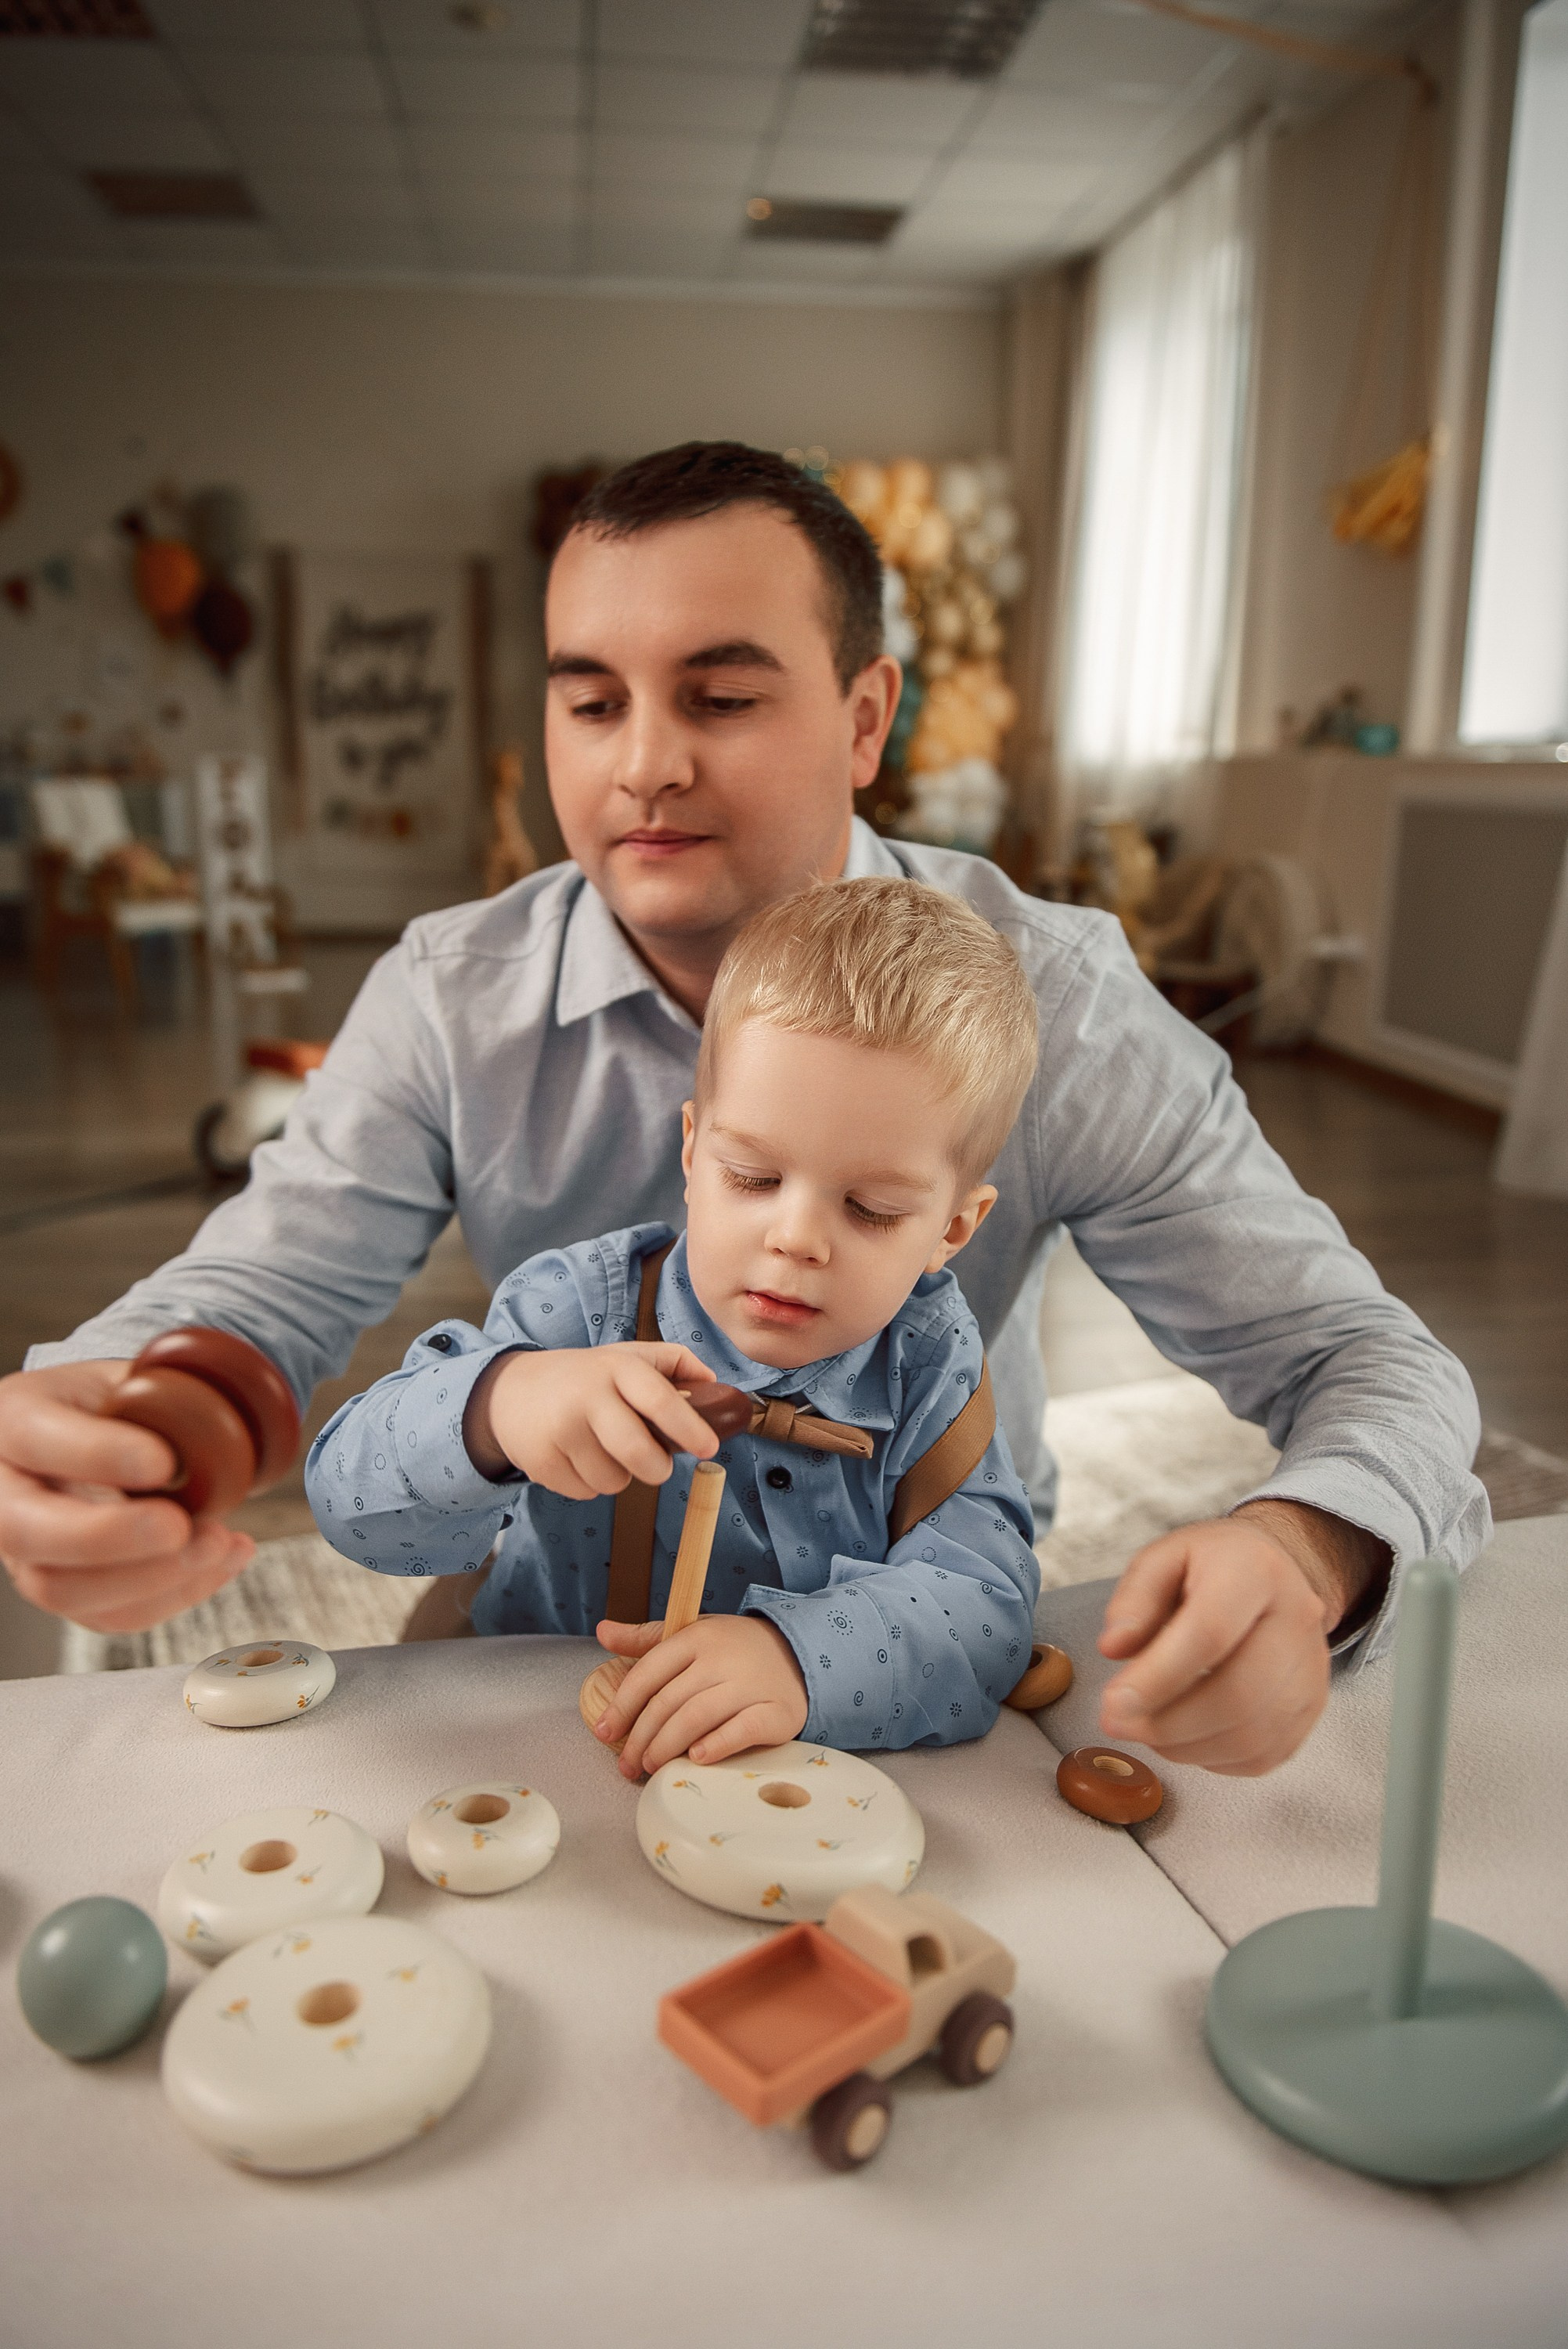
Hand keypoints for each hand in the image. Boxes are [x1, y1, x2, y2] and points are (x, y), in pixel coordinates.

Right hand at [0, 1361, 254, 1633]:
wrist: (104, 1434)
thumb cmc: (117, 1404)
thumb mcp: (129, 1377)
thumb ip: (156, 1399)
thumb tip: (201, 1444)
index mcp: (13, 1421)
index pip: (37, 1442)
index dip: (98, 1456)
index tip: (166, 1463)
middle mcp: (2, 1492)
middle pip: (27, 1532)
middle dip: (110, 1538)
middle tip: (180, 1526)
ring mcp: (25, 1551)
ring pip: (63, 1590)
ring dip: (152, 1578)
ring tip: (219, 1542)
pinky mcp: (64, 1589)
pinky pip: (108, 1615)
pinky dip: (175, 1596)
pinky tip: (222, 1559)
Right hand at [464, 1342, 720, 1496]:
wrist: (509, 1392)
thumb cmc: (584, 1377)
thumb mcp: (625, 1356)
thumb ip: (673, 1362)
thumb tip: (713, 1382)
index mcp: (616, 1368)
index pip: (659, 1399)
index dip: (689, 1427)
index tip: (709, 1448)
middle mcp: (586, 1396)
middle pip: (637, 1453)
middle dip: (657, 1468)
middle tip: (656, 1464)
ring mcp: (560, 1430)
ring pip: (614, 1480)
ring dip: (620, 1476)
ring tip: (605, 1451)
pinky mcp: (540, 1461)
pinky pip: (586, 1492)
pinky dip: (590, 1483)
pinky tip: (578, 1459)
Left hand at [592, 1613, 808, 1779]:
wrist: (799, 1654)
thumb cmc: (734, 1650)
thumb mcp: (692, 1634)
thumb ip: (646, 1638)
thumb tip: (602, 1631)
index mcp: (696, 1636)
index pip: (648, 1672)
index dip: (622, 1706)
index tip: (604, 1731)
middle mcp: (721, 1657)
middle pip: (668, 1701)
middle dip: (640, 1737)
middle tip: (627, 1764)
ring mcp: (750, 1683)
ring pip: (697, 1717)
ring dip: (667, 1746)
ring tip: (650, 1766)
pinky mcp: (776, 1711)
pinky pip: (742, 1730)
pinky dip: (716, 1745)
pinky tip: (697, 1758)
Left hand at [1095, 1501, 1389, 1775]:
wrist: (1271, 1575)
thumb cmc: (1210, 1568)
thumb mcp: (1162, 1560)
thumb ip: (1134, 1599)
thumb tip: (1115, 1647)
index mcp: (1256, 1571)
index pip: (1211, 1633)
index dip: (1159, 1676)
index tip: (1113, 1702)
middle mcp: (1297, 1620)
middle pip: (1237, 1693)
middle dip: (1168, 1723)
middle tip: (1117, 1723)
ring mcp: (1312, 1669)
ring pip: (1251, 1734)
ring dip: (1185, 1746)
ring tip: (1146, 1729)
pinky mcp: (1313, 1708)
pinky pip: (1263, 1754)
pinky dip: (1214, 1758)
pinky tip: (1184, 1737)